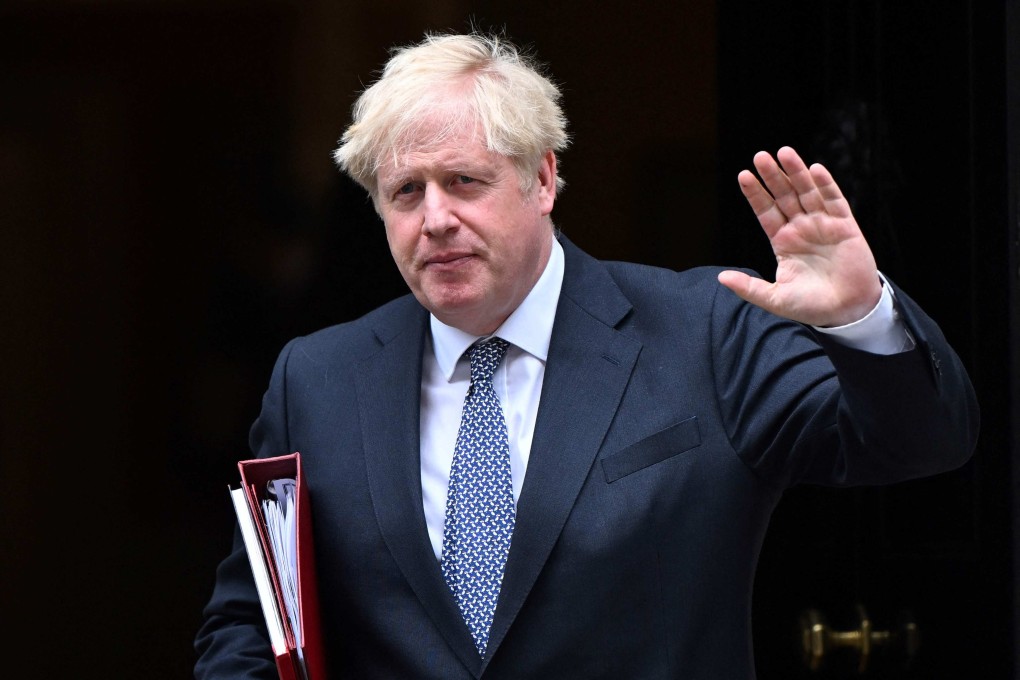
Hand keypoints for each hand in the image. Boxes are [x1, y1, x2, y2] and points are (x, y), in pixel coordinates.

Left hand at [717, 146, 881, 327]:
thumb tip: (721, 278)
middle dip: (773, 177)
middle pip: (784, 196)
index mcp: (783, 241)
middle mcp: (801, 228)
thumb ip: (749, 287)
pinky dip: (826, 185)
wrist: (847, 312)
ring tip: (784, 153)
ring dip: (797, 172)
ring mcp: (823, 225)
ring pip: (808, 192)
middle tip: (760, 156)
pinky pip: (835, 201)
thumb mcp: (775, 298)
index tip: (743, 175)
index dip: (756, 194)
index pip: (765, 212)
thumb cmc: (811, 306)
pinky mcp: (845, 226)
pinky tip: (815, 169)